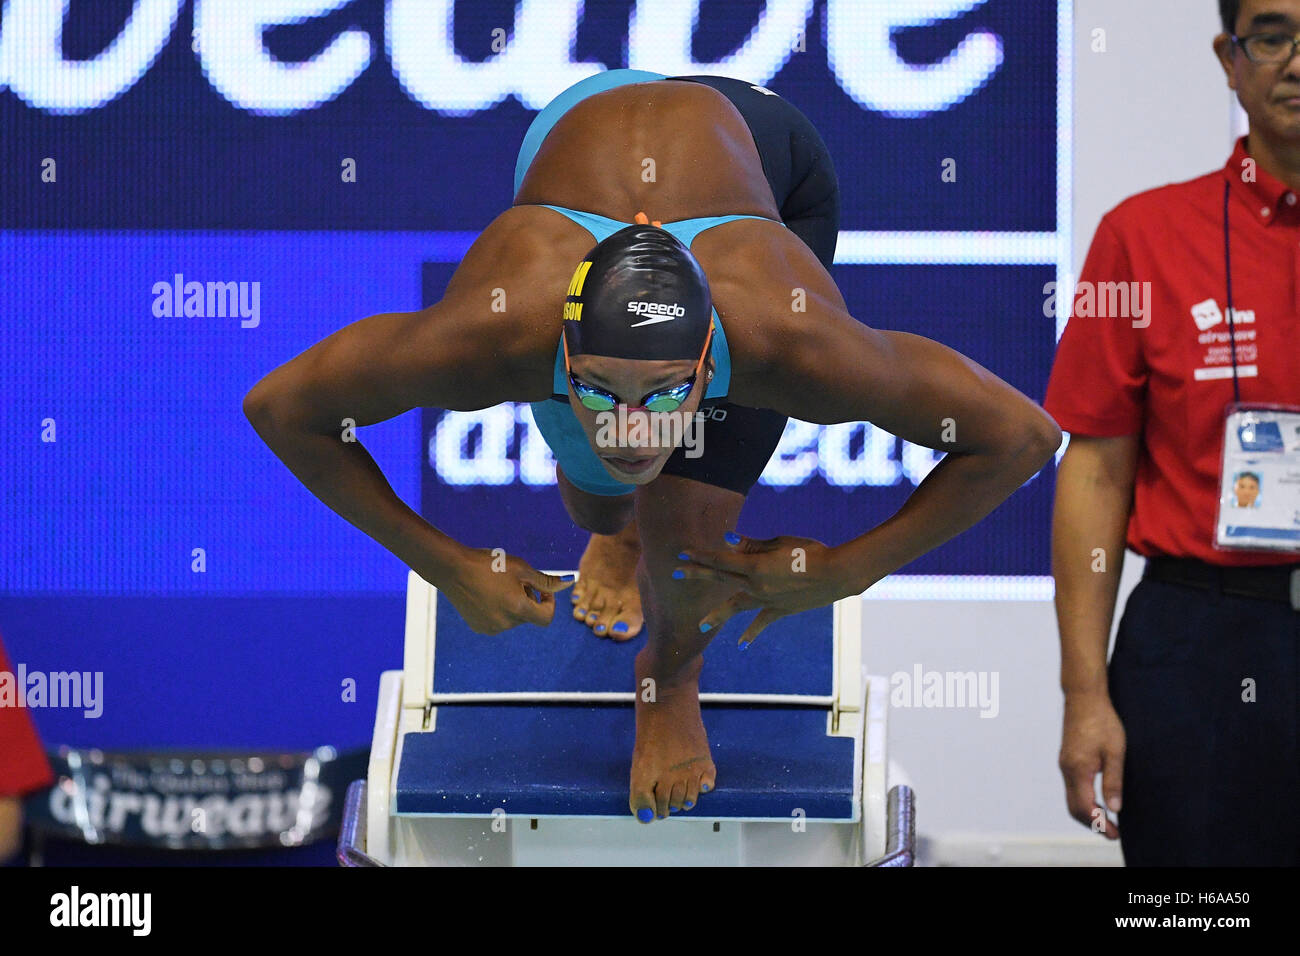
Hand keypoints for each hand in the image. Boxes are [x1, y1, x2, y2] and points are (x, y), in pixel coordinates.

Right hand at [436, 546, 573, 634]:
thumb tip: (569, 583)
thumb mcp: (521, 569)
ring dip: (514, 604)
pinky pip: (498, 620)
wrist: (453, 569)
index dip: (549, 603)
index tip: (542, 590)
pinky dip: (499, 609)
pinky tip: (487, 592)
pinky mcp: (479, 627)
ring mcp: (490, 628)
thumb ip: (546, 581)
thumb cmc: (489, 565)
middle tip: (515, 580)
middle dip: (529, 599)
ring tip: (499, 585)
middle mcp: (505, 624)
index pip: (546, 618)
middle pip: (529, 616)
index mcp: (518, 609)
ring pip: (513, 618)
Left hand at [674, 532, 851, 644]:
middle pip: (720, 578)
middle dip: (697, 574)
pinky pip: (761, 623)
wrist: (836, 574)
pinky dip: (751, 634)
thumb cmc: (810, 551)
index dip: (701, 555)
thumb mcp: (780, 543)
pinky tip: (741, 645)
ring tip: (700, 627)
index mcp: (755, 565)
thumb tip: (728, 540)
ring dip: (716, 616)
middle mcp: (756, 585)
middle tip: (675, 573)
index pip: (721, 559)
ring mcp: (767, 600)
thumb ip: (752, 545)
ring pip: (735, 607)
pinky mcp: (780, 610)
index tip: (682, 553)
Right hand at [1059, 690, 1125, 839]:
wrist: (1083, 698)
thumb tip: (1115, 808)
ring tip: (1108, 819)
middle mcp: (1067, 770)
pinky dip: (1084, 801)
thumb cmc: (1102, 721)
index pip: (1085, 808)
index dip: (1100, 824)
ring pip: (1072, 799)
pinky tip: (1098, 799)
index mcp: (1078, 769)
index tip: (1115, 833)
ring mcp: (1065, 764)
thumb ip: (1113, 781)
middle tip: (1112, 832)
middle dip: (1092, 824)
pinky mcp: (1067, 759)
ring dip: (1088, 813)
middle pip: (1074, 808)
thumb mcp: (1115, 751)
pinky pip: (1072, 788)